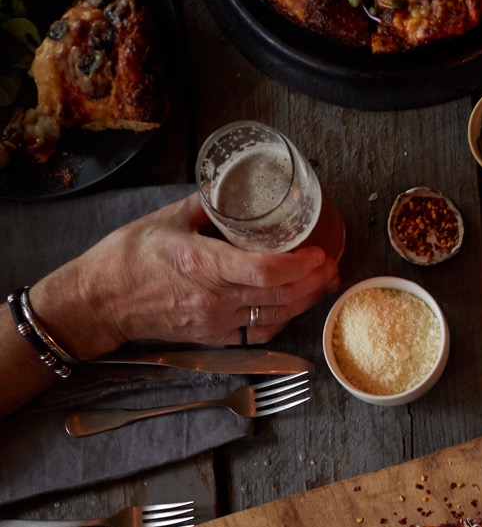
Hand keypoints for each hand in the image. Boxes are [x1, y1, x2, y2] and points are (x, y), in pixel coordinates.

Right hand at [30, 195, 338, 355]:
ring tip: (323, 283)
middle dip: (312, 282)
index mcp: (201, 263)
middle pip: (278, 296)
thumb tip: (231, 188)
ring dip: (304, 301)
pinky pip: (259, 333)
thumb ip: (205, 205)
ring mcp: (216, 322)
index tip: (319, 253)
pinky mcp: (215, 338)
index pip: (263, 271)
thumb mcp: (167, 218)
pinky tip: (294, 305)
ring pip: (274, 317)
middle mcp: (213, 298)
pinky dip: (281, 319)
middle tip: (332, 265)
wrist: (104, 301)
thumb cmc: (129, 256)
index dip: (298, 266)